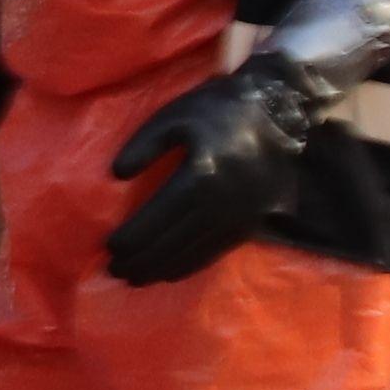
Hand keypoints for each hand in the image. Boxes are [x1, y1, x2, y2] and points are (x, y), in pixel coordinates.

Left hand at [102, 64, 319, 284]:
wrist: (280, 112)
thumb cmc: (218, 110)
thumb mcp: (174, 116)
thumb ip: (143, 146)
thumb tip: (117, 175)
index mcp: (200, 175)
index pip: (156, 219)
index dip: (131, 239)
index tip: (108, 249)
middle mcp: (222, 203)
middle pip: (173, 243)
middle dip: (142, 261)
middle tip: (116, 271)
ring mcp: (242, 216)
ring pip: (195, 253)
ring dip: (163, 270)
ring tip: (137, 279)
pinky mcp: (254, 222)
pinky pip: (217, 252)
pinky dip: (191, 265)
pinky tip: (171, 273)